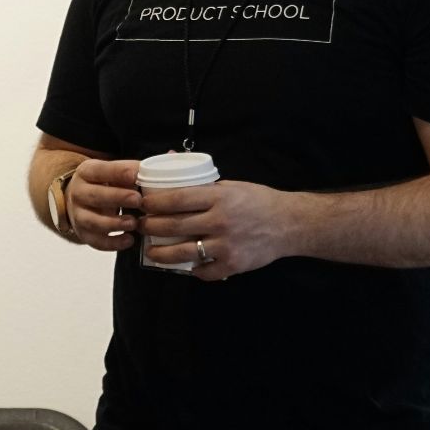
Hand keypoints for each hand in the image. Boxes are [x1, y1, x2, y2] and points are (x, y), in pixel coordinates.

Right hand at [66, 158, 145, 252]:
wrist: (80, 200)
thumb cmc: (103, 184)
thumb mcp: (111, 172)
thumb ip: (128, 172)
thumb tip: (151, 173)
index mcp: (86, 172)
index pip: (99, 170)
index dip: (117, 172)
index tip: (135, 175)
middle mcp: (78, 193)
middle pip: (95, 196)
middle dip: (117, 198)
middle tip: (137, 199)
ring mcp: (78, 215)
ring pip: (92, 221)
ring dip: (114, 223)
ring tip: (133, 223)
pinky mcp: (83, 234)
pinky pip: (96, 241)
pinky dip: (113, 243)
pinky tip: (129, 240)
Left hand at [139, 180, 294, 281]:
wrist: (289, 224)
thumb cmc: (257, 200)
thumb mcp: (230, 185)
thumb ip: (202, 182)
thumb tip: (169, 159)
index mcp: (219, 197)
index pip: (176, 199)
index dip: (154, 203)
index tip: (141, 205)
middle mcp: (220, 221)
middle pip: (174, 226)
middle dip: (151, 227)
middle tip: (140, 226)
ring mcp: (226, 245)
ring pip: (183, 252)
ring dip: (161, 253)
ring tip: (151, 251)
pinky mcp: (233, 264)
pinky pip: (204, 271)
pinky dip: (193, 269)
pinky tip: (185, 264)